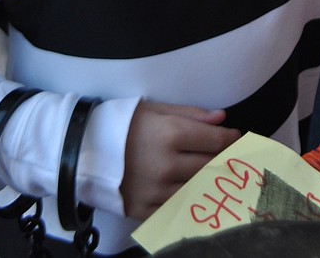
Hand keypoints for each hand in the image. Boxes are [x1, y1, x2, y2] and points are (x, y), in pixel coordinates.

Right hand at [121, 100, 241, 220]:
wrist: (83, 149)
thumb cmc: (122, 123)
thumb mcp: (156, 109)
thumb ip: (191, 114)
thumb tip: (222, 119)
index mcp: (170, 134)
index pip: (215, 140)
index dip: (231, 140)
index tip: (236, 138)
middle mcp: (166, 165)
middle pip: (209, 166)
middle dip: (223, 160)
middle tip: (230, 156)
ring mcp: (155, 191)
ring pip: (196, 189)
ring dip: (208, 181)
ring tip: (213, 173)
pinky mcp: (143, 209)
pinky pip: (175, 208)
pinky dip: (187, 200)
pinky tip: (192, 192)